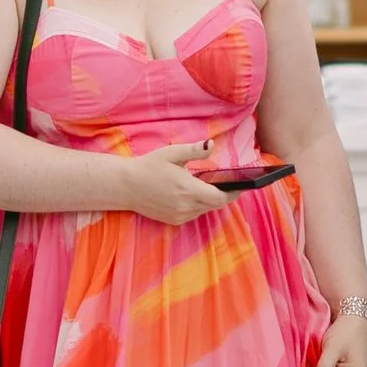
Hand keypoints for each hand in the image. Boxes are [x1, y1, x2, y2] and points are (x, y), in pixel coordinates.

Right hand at [121, 148, 236, 226]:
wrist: (126, 186)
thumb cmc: (149, 167)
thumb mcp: (172, 154)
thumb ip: (194, 150)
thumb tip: (211, 145)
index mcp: (188, 189)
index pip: (220, 197)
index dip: (233, 193)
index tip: (240, 185)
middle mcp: (186, 206)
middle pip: (215, 205)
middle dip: (223, 196)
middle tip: (229, 184)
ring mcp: (179, 216)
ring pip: (205, 210)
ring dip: (210, 201)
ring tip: (211, 187)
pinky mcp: (173, 221)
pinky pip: (194, 215)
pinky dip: (198, 206)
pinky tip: (194, 195)